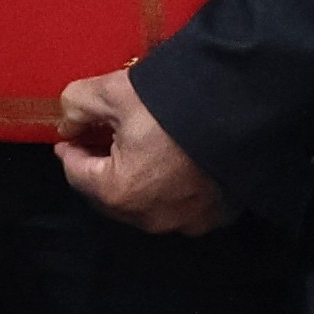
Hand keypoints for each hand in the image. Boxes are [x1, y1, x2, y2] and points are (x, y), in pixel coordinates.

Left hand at [52, 71, 223, 235]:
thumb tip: (69, 123)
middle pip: (112, 192)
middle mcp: (151, 218)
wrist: (245, 106)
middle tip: (99, 138)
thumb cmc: (173, 102)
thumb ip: (76, 105)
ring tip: (137, 147)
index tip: (69, 136)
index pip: (78, 174)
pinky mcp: (218, 215)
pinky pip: (183, 204)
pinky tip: (175, 161)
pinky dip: (172, 186)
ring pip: (147, 202)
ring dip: (137, 178)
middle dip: (103, 166)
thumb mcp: (113, 92)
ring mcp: (188, 221)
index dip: (71, 150)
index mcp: (120, 192)